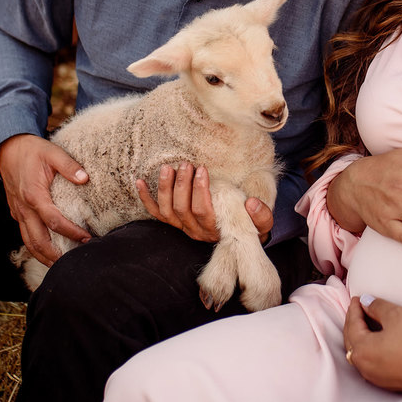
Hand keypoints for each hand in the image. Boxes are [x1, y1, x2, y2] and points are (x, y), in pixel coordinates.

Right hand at [0, 133, 92, 264]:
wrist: (8, 149)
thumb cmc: (33, 151)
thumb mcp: (52, 152)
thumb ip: (69, 165)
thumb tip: (85, 178)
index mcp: (34, 195)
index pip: (53, 221)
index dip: (71, 232)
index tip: (87, 238)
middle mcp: (24, 208)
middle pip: (38, 240)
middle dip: (55, 255)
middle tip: (74, 262)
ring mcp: (18, 212)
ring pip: (28, 242)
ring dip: (43, 256)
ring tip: (61, 265)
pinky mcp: (17, 212)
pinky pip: (25, 234)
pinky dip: (36, 246)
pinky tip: (49, 251)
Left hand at [137, 163, 273, 243]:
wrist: (238, 236)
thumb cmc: (249, 223)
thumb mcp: (262, 223)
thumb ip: (261, 216)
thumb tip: (251, 203)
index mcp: (215, 229)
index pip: (203, 211)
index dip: (200, 190)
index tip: (202, 169)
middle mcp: (196, 231)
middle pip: (182, 209)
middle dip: (182, 185)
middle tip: (186, 164)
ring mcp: (182, 227)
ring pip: (167, 211)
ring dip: (165, 189)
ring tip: (168, 168)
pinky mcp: (173, 223)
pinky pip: (155, 213)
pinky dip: (145, 198)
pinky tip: (139, 181)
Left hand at [343, 295, 401, 393]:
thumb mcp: (395, 315)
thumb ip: (376, 306)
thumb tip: (365, 302)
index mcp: (361, 349)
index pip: (352, 324)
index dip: (354, 309)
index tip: (357, 298)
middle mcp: (364, 366)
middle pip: (352, 340)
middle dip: (353, 323)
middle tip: (358, 309)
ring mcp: (375, 377)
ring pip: (360, 354)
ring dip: (360, 337)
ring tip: (366, 324)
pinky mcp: (387, 382)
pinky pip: (371, 363)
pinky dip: (370, 350)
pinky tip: (377, 343)